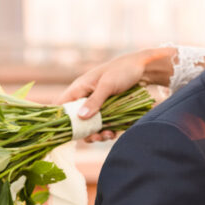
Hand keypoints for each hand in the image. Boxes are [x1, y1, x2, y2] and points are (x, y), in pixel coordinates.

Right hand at [56, 47, 173, 141]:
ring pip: (90, 126)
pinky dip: (106, 131)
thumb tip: (80, 117)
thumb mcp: (107, 85)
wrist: (143, 69)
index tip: (69, 132)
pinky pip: (102, 126)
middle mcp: (85, 98)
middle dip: (85, 131)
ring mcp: (96, 106)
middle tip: (96, 136)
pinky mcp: (108, 112)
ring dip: (97, 134)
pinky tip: (114, 133)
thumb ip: (94, 101)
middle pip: (76, 121)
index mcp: (79, 88)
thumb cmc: (122, 71)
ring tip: (108, 135)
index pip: (62, 106)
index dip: (61, 119)